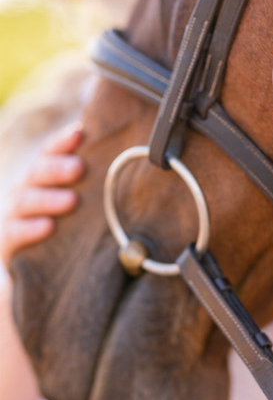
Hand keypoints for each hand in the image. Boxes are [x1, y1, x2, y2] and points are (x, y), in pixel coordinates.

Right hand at [0, 123, 84, 266]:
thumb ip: (93, 181)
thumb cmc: (67, 224)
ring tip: (72, 200)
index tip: (80, 134)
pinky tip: (48, 227)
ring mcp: (12, 215)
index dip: (62, 142)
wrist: (41, 266)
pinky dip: (29, 229)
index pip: (49, 152)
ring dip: (48, 199)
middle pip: (37, 172)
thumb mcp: (78, 199)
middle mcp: (25, 190)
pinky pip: (13, 233)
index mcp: (42, 175)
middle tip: (79, 168)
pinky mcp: (5, 242)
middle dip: (57, 168)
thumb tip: (132, 156)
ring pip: (24, 201)